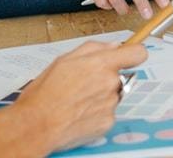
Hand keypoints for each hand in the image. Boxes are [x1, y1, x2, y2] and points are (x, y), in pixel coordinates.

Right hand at [6, 41, 147, 155]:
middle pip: (120, 76)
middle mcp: (111, 83)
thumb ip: (93, 49)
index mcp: (101, 64)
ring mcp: (111, 104)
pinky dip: (96, 113)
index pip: (137, 53)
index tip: (128, 57)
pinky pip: (107, 113)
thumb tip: (112, 46)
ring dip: (101, 97)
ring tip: (77, 101)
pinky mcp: (107, 123)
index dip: (133, 54)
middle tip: (84, 85)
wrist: (35, 126)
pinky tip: (79, 114)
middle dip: (106, 79)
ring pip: (113, 95)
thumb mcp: (63, 60)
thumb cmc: (44, 94)